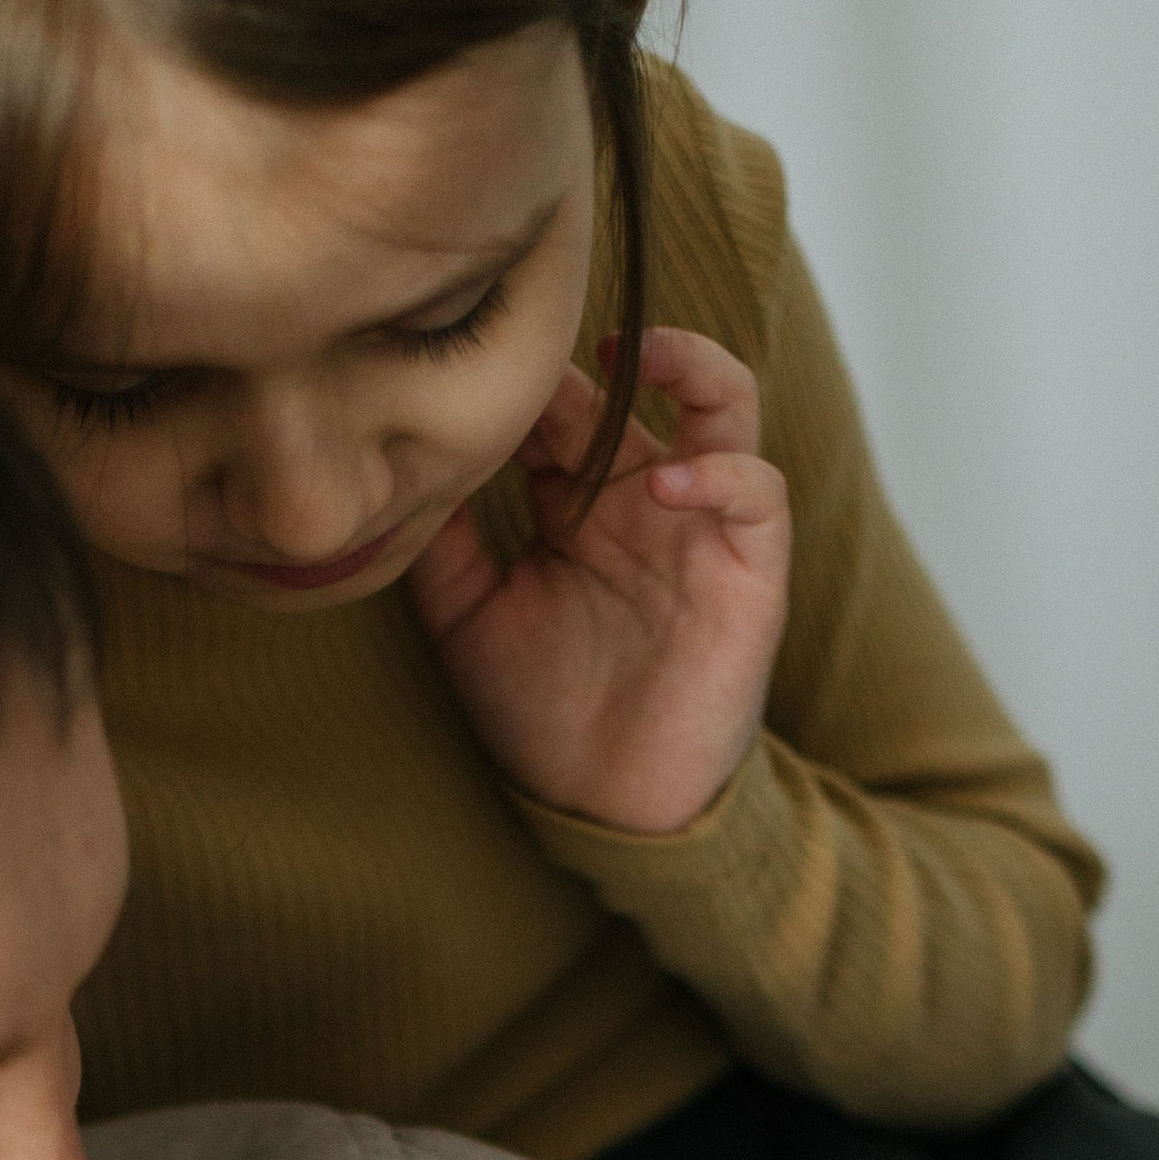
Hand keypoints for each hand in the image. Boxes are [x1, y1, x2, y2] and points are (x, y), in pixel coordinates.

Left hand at [408, 328, 789, 834]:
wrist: (604, 806)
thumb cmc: (539, 715)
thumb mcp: (466, 619)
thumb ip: (440, 544)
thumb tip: (401, 461)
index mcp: (576, 499)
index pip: (556, 405)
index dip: (520, 382)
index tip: (471, 379)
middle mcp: (641, 497)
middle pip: (621, 390)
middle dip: (574, 373)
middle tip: (526, 371)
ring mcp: (700, 526)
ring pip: (724, 402)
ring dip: (689, 361)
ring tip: (634, 353)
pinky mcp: (750, 571)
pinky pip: (757, 491)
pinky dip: (720, 475)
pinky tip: (663, 486)